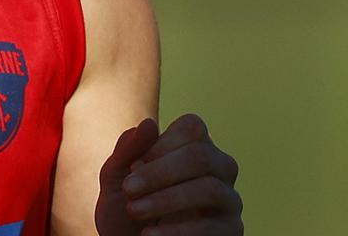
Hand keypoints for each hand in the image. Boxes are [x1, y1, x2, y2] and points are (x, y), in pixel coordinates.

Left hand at [95, 114, 241, 235]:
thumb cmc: (125, 208)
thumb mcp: (116, 178)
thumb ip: (128, 150)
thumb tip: (149, 123)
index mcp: (196, 147)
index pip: (192, 128)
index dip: (161, 145)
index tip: (133, 166)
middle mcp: (219, 169)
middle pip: (202, 155)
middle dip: (160, 172)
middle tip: (128, 190)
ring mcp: (229, 200)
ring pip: (210, 189)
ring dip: (167, 200)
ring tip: (134, 211)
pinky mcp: (232, 231)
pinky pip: (214, 227)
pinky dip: (178, 230)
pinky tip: (149, 235)